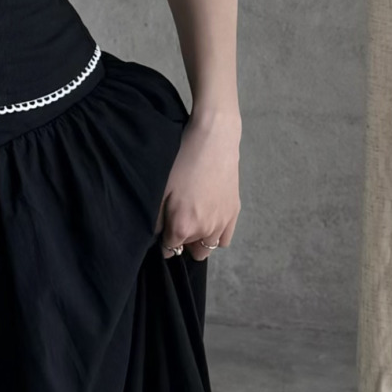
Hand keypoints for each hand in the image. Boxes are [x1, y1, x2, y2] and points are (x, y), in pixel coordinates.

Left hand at [158, 110, 239, 259]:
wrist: (213, 140)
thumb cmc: (182, 160)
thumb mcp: (161, 188)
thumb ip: (157, 218)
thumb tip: (158, 233)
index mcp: (183, 227)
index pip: (169, 249)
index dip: (163, 242)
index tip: (162, 231)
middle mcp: (205, 230)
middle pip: (190, 251)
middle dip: (182, 242)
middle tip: (177, 223)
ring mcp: (222, 223)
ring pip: (208, 247)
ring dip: (199, 239)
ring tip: (193, 220)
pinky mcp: (234, 212)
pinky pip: (225, 239)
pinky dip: (216, 235)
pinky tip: (209, 219)